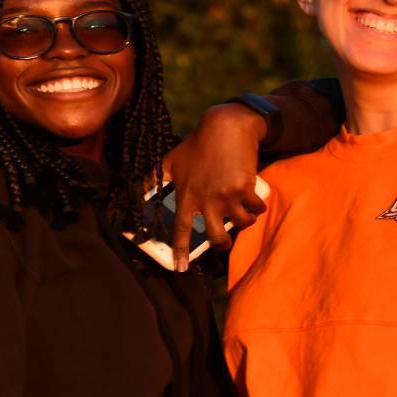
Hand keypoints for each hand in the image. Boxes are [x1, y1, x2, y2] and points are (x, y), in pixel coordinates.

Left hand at [164, 103, 267, 271]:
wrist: (227, 128)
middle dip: (221, 243)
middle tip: (223, 242)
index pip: (181, 229)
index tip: (180, 268)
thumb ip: (154, 178)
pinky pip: (255, 209)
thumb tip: (139, 191)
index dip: (180, 251)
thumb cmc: (198, 144)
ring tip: (243, 216)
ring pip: (241, 223)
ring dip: (244, 222)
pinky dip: (257, 209)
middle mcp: (207, 199)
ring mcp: (227, 194)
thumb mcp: (171, 160)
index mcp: (187, 195)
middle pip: (215, 235)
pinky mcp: (246, 188)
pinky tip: (255, 204)